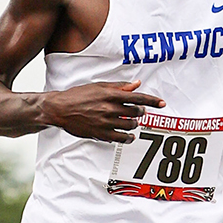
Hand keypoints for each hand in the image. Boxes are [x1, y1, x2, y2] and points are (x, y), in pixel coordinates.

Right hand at [39, 81, 163, 142]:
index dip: (152, 101)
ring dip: (134, 124)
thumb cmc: (78, 95)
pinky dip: (128, 137)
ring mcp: (105, 122)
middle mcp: (109, 108)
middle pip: (136, 112)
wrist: (60, 108)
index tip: (162, 103)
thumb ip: (119, 86)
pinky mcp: (100, 133)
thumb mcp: (99, 86)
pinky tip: (129, 136)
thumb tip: (136, 84)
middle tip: (138, 111)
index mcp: (110, 94)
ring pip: (130, 125)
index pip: (138, 97)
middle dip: (140, 112)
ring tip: (131, 122)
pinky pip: (121, 138)